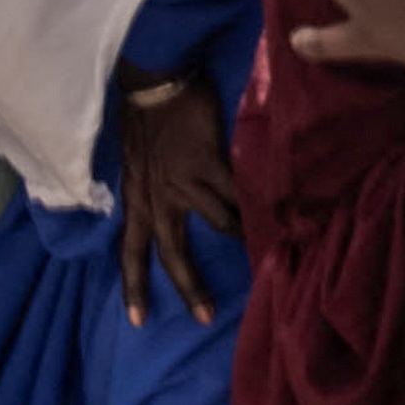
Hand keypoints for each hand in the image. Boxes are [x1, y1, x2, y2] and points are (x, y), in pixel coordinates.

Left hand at [115, 71, 241, 326]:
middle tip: (207, 317)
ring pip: (218, 222)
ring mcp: (185, 181)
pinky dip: (255, 200)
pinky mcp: (209, 161)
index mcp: (136, 199)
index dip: (133, 287)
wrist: (155, 83)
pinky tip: (275, 205)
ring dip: (242, 232)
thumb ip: (153, 188)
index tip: (139, 322)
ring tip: (264, 240)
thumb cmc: (146, 120)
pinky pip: (237, 191)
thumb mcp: (137, 163)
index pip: (129, 251)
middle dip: (190, 287)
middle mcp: (157, 197)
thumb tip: (173, 210)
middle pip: (173, 252)